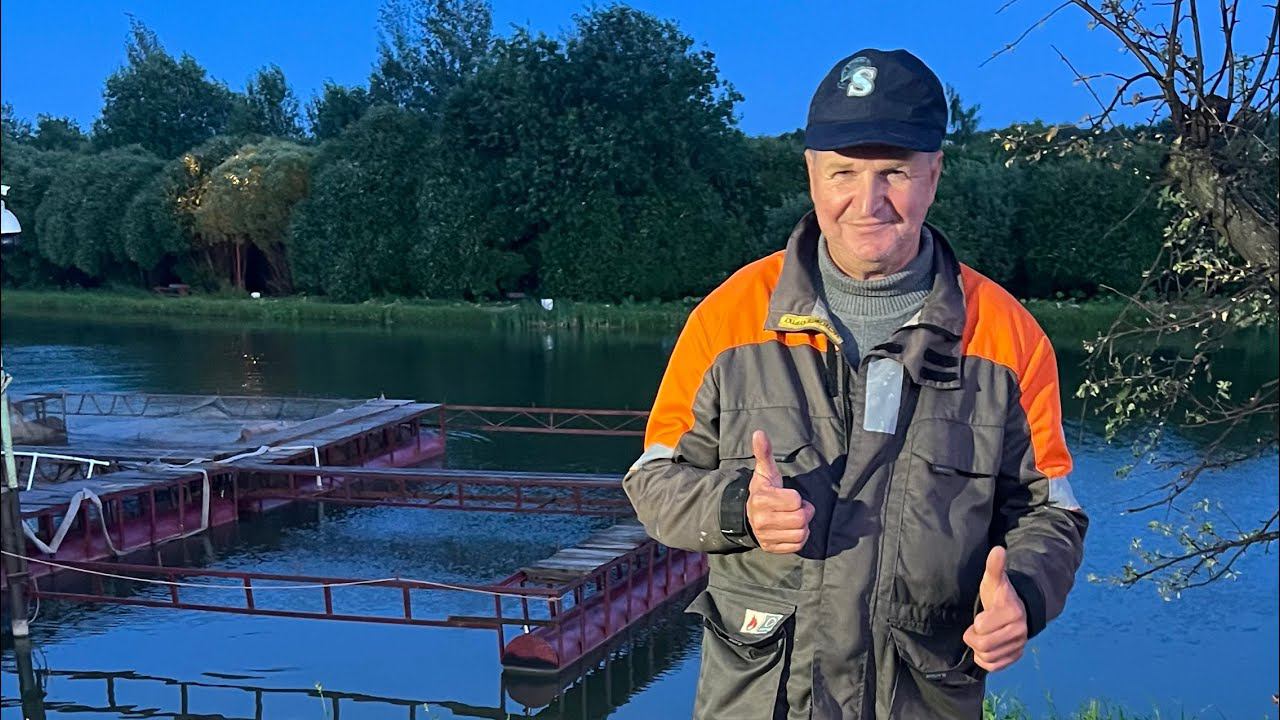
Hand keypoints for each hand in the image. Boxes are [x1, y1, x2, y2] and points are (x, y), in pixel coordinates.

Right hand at [745, 430, 814, 553]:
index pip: (795, 500)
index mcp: (762, 499)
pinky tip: (791, 529)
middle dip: (804, 512)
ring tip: (794, 518)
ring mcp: (766, 536)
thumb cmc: (763, 491)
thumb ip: (764, 453)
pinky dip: (799, 537)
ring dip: (803, 525)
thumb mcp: (764, 472)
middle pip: (800, 518)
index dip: (797, 497)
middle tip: (796, 508)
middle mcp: (762, 519)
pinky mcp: (771, 548)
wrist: (747, 516)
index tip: (790, 496)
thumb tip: (759, 433)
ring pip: (800, 533)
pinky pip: (797, 545)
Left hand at [963, 546, 1027, 672]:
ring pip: (988, 657)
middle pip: (983, 645)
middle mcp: (1019, 631)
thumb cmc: (998, 595)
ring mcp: (1019, 645)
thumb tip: (998, 549)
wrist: (1016, 609)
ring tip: (981, 637)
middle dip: (973, 638)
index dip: (975, 624)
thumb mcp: (993, 580)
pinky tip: (985, 649)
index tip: (978, 617)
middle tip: (974, 629)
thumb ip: (994, 566)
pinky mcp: (1016, 656)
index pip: (981, 627)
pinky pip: (994, 667)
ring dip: (978, 650)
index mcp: (1012, 613)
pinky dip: (985, 661)